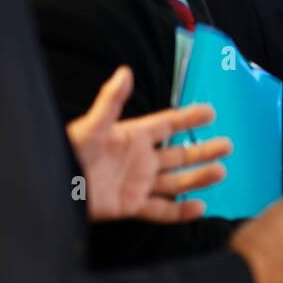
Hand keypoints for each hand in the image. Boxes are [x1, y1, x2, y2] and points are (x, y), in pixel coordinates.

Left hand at [67, 66, 231, 222]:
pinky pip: (162, 209)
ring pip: (176, 181)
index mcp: (133, 136)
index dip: (188, 118)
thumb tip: (125, 72)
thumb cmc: (69, 153)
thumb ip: (111, 100)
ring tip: (220, 172)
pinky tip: (200, 206)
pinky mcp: (132, 206)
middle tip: (227, 146)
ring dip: (198, 178)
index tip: (210, 113)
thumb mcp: (92, 126)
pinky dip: (181, 211)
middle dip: (203, 150)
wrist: (54, 188)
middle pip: (179, 154)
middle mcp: (140, 159)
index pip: (168, 124)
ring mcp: (138, 183)